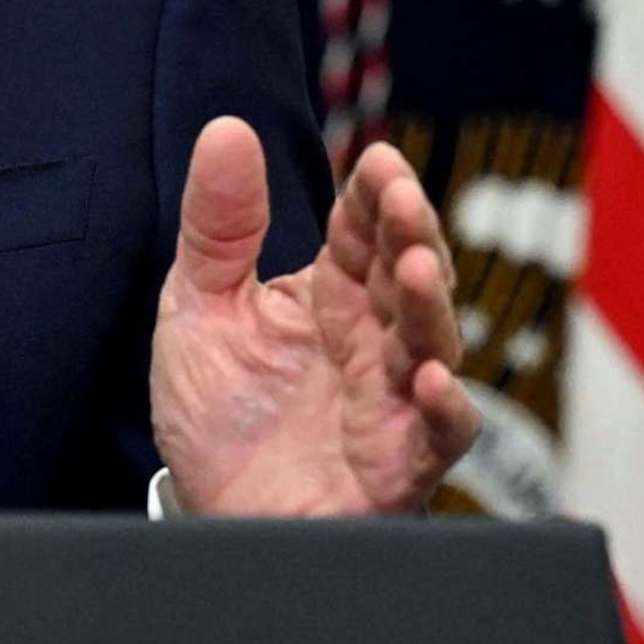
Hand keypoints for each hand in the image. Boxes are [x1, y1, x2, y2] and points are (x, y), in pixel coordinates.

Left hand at [149, 117, 476, 515]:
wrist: (207, 515)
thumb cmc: (219, 413)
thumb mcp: (199, 305)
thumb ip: (219, 224)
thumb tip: (227, 128)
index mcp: (329, 298)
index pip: (363, 235)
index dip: (373, 198)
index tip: (377, 162)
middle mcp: (371, 344)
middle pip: (407, 280)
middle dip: (411, 237)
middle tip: (401, 200)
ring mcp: (389, 403)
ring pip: (432, 346)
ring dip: (430, 308)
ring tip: (415, 269)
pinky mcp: (395, 468)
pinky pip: (437, 438)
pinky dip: (444, 410)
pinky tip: (432, 380)